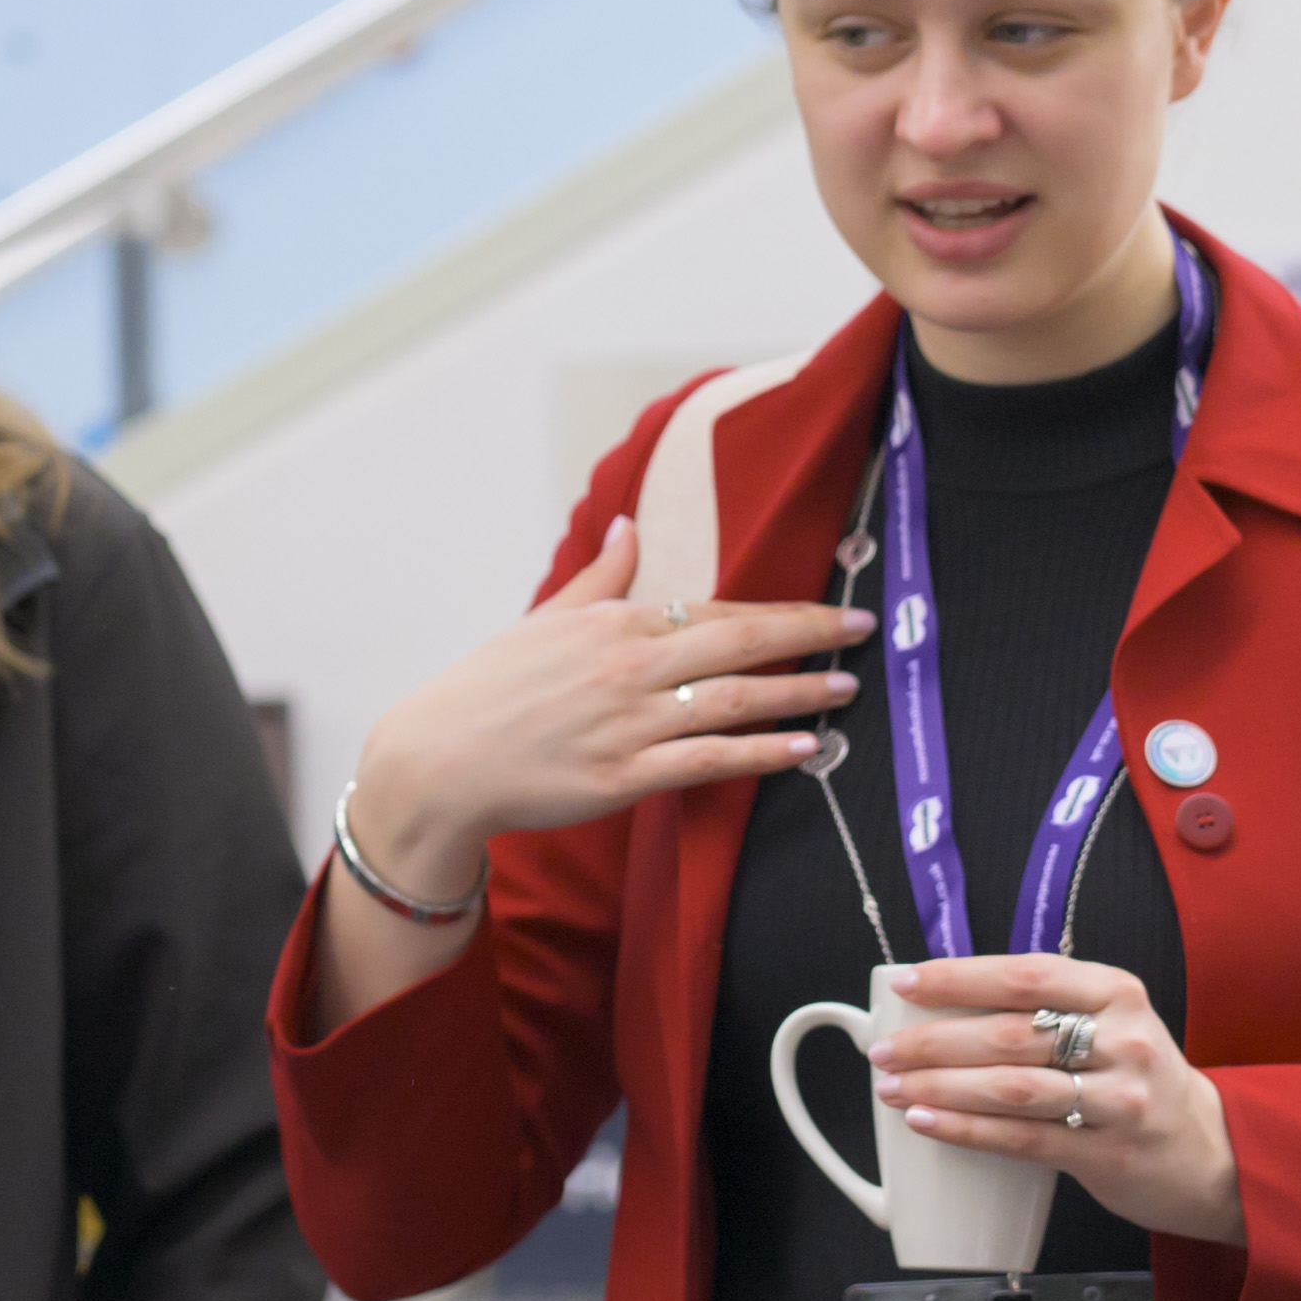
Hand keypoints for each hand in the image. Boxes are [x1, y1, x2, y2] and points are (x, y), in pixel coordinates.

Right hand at [335, 549, 867, 902]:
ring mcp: (628, 722)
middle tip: (862, 629)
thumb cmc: (487, 690)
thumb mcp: (542, 620)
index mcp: (612, 622)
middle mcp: (628, 665)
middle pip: (739, 640)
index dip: (779, 608)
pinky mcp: (624, 777)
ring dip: (798, 693)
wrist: (438, 762)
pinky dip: (761, 754)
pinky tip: (802, 748)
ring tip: (844, 689)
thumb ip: (601, 577)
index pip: (713, 608)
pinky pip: (709, 761)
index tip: (828, 607)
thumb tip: (631, 524)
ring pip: (734, 700)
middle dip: (809, 632)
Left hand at [868, 953, 1240, 1247]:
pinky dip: (968, 1130)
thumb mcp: (1113, 1023)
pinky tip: (928, 1123)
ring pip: (1012, 1088)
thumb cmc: (1138, 1079)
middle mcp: (1124, 1040)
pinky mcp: (1107, 1153)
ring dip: (941, 1087)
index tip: (906, 984)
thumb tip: (946, 1001)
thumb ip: (1050, 1007)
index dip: (961, 977)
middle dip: (935, 1042)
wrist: (1208, 1151)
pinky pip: (1023, 1139)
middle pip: (1011, 1034)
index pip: (1028, 975)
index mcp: (1117, 993)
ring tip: (893, 1088)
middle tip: (884, 1051)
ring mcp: (1120, 1100)